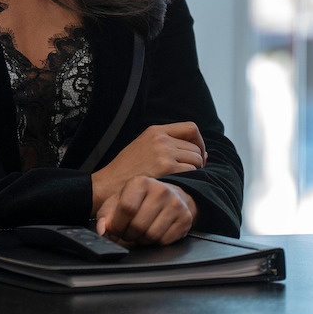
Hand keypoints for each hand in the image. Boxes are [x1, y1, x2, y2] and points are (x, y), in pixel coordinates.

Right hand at [90, 122, 205, 211]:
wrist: (108, 184)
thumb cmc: (126, 171)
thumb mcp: (143, 147)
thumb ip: (168, 145)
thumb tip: (204, 152)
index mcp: (155, 131)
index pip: (191, 128)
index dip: (199, 142)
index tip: (197, 155)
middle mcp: (161, 139)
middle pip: (195, 147)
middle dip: (197, 161)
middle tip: (189, 173)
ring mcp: (164, 153)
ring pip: (196, 159)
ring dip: (194, 171)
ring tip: (181, 179)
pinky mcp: (167, 169)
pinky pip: (192, 171)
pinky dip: (190, 179)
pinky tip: (178, 185)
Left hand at [94, 176, 196, 245]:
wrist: (172, 196)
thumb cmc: (141, 200)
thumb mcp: (119, 201)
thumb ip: (106, 215)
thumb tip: (102, 230)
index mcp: (140, 182)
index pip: (126, 208)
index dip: (117, 225)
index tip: (115, 230)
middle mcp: (160, 190)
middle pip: (138, 225)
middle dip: (129, 235)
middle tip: (128, 233)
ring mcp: (175, 204)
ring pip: (152, 235)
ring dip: (142, 240)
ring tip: (140, 233)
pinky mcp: (185, 218)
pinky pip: (165, 241)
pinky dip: (156, 242)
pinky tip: (154, 233)